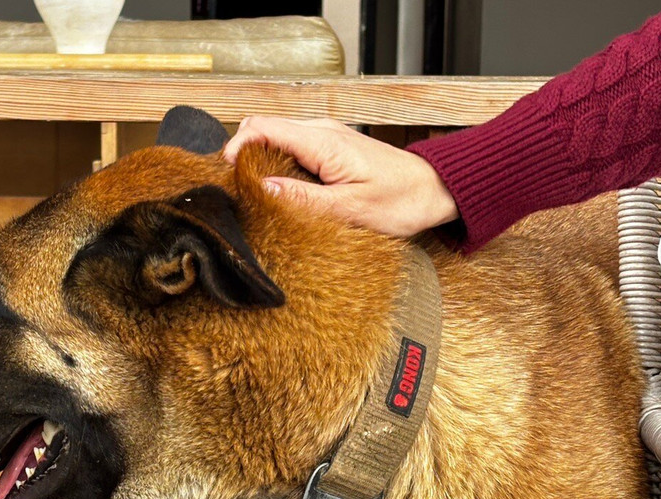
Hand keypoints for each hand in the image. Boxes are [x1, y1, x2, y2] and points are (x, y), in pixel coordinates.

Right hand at [222, 116, 458, 237]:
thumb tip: (262, 188)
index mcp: (322, 142)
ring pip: (276, 142)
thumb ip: (304, 198)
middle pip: (263, 131)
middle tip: (238, 193)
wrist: (434, 190)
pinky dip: (279, 170)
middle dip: (243, 158)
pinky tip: (283, 195)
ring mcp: (325, 139)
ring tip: (258, 197)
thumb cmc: (400, 201)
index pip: (262, 128)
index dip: (236, 148)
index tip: (226, 177)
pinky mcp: (330, 151)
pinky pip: (293, 152)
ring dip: (261, 166)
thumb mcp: (349, 208)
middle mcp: (321, 132)